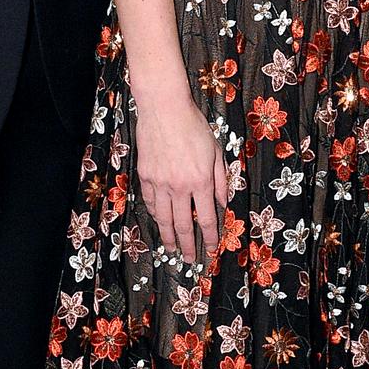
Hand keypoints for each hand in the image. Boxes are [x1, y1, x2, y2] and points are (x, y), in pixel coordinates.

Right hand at [134, 88, 227, 265]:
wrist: (164, 109)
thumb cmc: (194, 126)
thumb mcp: (216, 151)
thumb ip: (220, 180)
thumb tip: (223, 203)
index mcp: (201, 181)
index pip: (207, 218)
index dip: (210, 237)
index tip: (212, 249)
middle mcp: (180, 187)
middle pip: (184, 225)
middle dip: (189, 245)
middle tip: (191, 259)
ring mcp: (160, 183)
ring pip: (164, 218)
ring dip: (169, 237)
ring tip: (172, 250)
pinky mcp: (145, 176)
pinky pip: (151, 202)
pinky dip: (155, 215)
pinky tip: (159, 221)